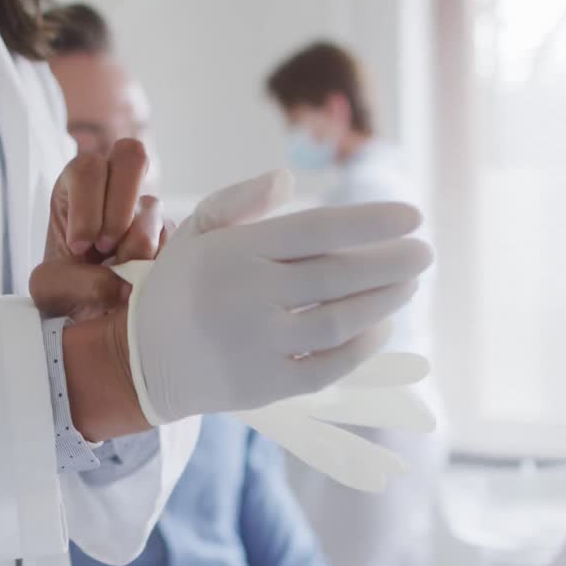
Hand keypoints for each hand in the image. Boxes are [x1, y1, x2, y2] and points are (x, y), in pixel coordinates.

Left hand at [30, 138, 166, 320]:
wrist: (87, 314)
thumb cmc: (64, 289)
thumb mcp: (49, 288)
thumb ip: (73, 282)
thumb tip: (123, 285)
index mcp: (77, 185)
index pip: (87, 170)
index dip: (87, 209)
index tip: (80, 248)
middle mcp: (115, 186)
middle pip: (131, 155)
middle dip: (120, 207)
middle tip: (106, 247)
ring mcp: (146, 208)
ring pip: (153, 206)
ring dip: (136, 243)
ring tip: (119, 271)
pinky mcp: (168, 234)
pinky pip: (171, 239)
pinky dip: (154, 262)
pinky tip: (137, 279)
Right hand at [126, 169, 433, 423]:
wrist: (142, 360)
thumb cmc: (180, 286)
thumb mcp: (196, 232)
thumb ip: (240, 200)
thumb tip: (289, 180)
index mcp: (235, 252)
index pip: (318, 230)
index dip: (372, 222)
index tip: (412, 217)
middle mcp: (248, 297)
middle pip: (339, 276)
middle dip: (392, 262)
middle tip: (424, 253)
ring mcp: (259, 344)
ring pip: (341, 320)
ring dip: (385, 300)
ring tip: (408, 284)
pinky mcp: (267, 386)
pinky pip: (330, 365)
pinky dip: (363, 345)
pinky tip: (381, 325)